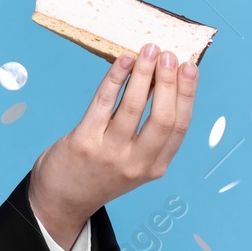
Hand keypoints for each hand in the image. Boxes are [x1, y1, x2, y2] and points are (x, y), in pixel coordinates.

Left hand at [27, 43, 199, 239]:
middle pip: (163, 117)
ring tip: (147, 51)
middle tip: (168, 54)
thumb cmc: (97, 174)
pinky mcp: (85, 142)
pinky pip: (104, 103)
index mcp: (155, 166)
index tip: (190, 68)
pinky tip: (123, 62)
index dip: (187, 94)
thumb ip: (147, 133)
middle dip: (169, 81)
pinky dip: (115, 79)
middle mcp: (136, 162)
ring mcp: (110, 153)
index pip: (180, 126)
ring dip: (143, 74)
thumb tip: (159, 83)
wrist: (62, 200)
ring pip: (134, 107)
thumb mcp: (133, 163)